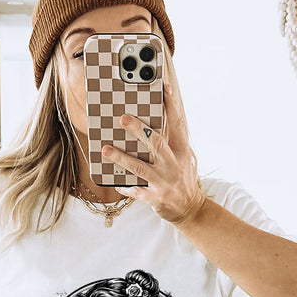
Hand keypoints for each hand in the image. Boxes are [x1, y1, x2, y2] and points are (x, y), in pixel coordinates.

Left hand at [102, 51, 205, 226]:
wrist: (190, 209)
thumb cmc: (180, 178)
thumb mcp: (180, 157)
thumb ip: (167, 142)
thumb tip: (145, 123)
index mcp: (181, 150)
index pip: (177, 124)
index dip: (171, 106)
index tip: (164, 88)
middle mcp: (173, 164)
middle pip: (156, 143)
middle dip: (139, 130)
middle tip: (122, 118)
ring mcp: (165, 181)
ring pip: (141, 167)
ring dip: (122, 158)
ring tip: (106, 149)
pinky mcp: (157, 197)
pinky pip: (137, 191)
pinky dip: (126, 187)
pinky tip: (116, 183)